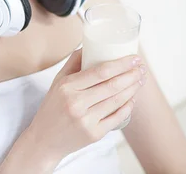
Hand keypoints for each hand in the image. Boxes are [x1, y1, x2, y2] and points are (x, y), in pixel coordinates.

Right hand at [26, 48, 146, 160]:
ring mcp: (86, 120)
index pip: (100, 72)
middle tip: (141, 68)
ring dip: (132, 89)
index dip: (121, 64)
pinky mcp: (94, 134)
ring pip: (117, 101)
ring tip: (139, 80)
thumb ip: (73, 64)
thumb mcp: (57, 83)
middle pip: (112, 86)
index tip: (134, 58)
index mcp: (67, 87)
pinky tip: (132, 99)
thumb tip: (89, 46)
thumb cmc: (52, 108)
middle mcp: (76, 103)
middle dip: (131, 75)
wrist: (45, 140)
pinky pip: (117, 118)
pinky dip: (128, 107)